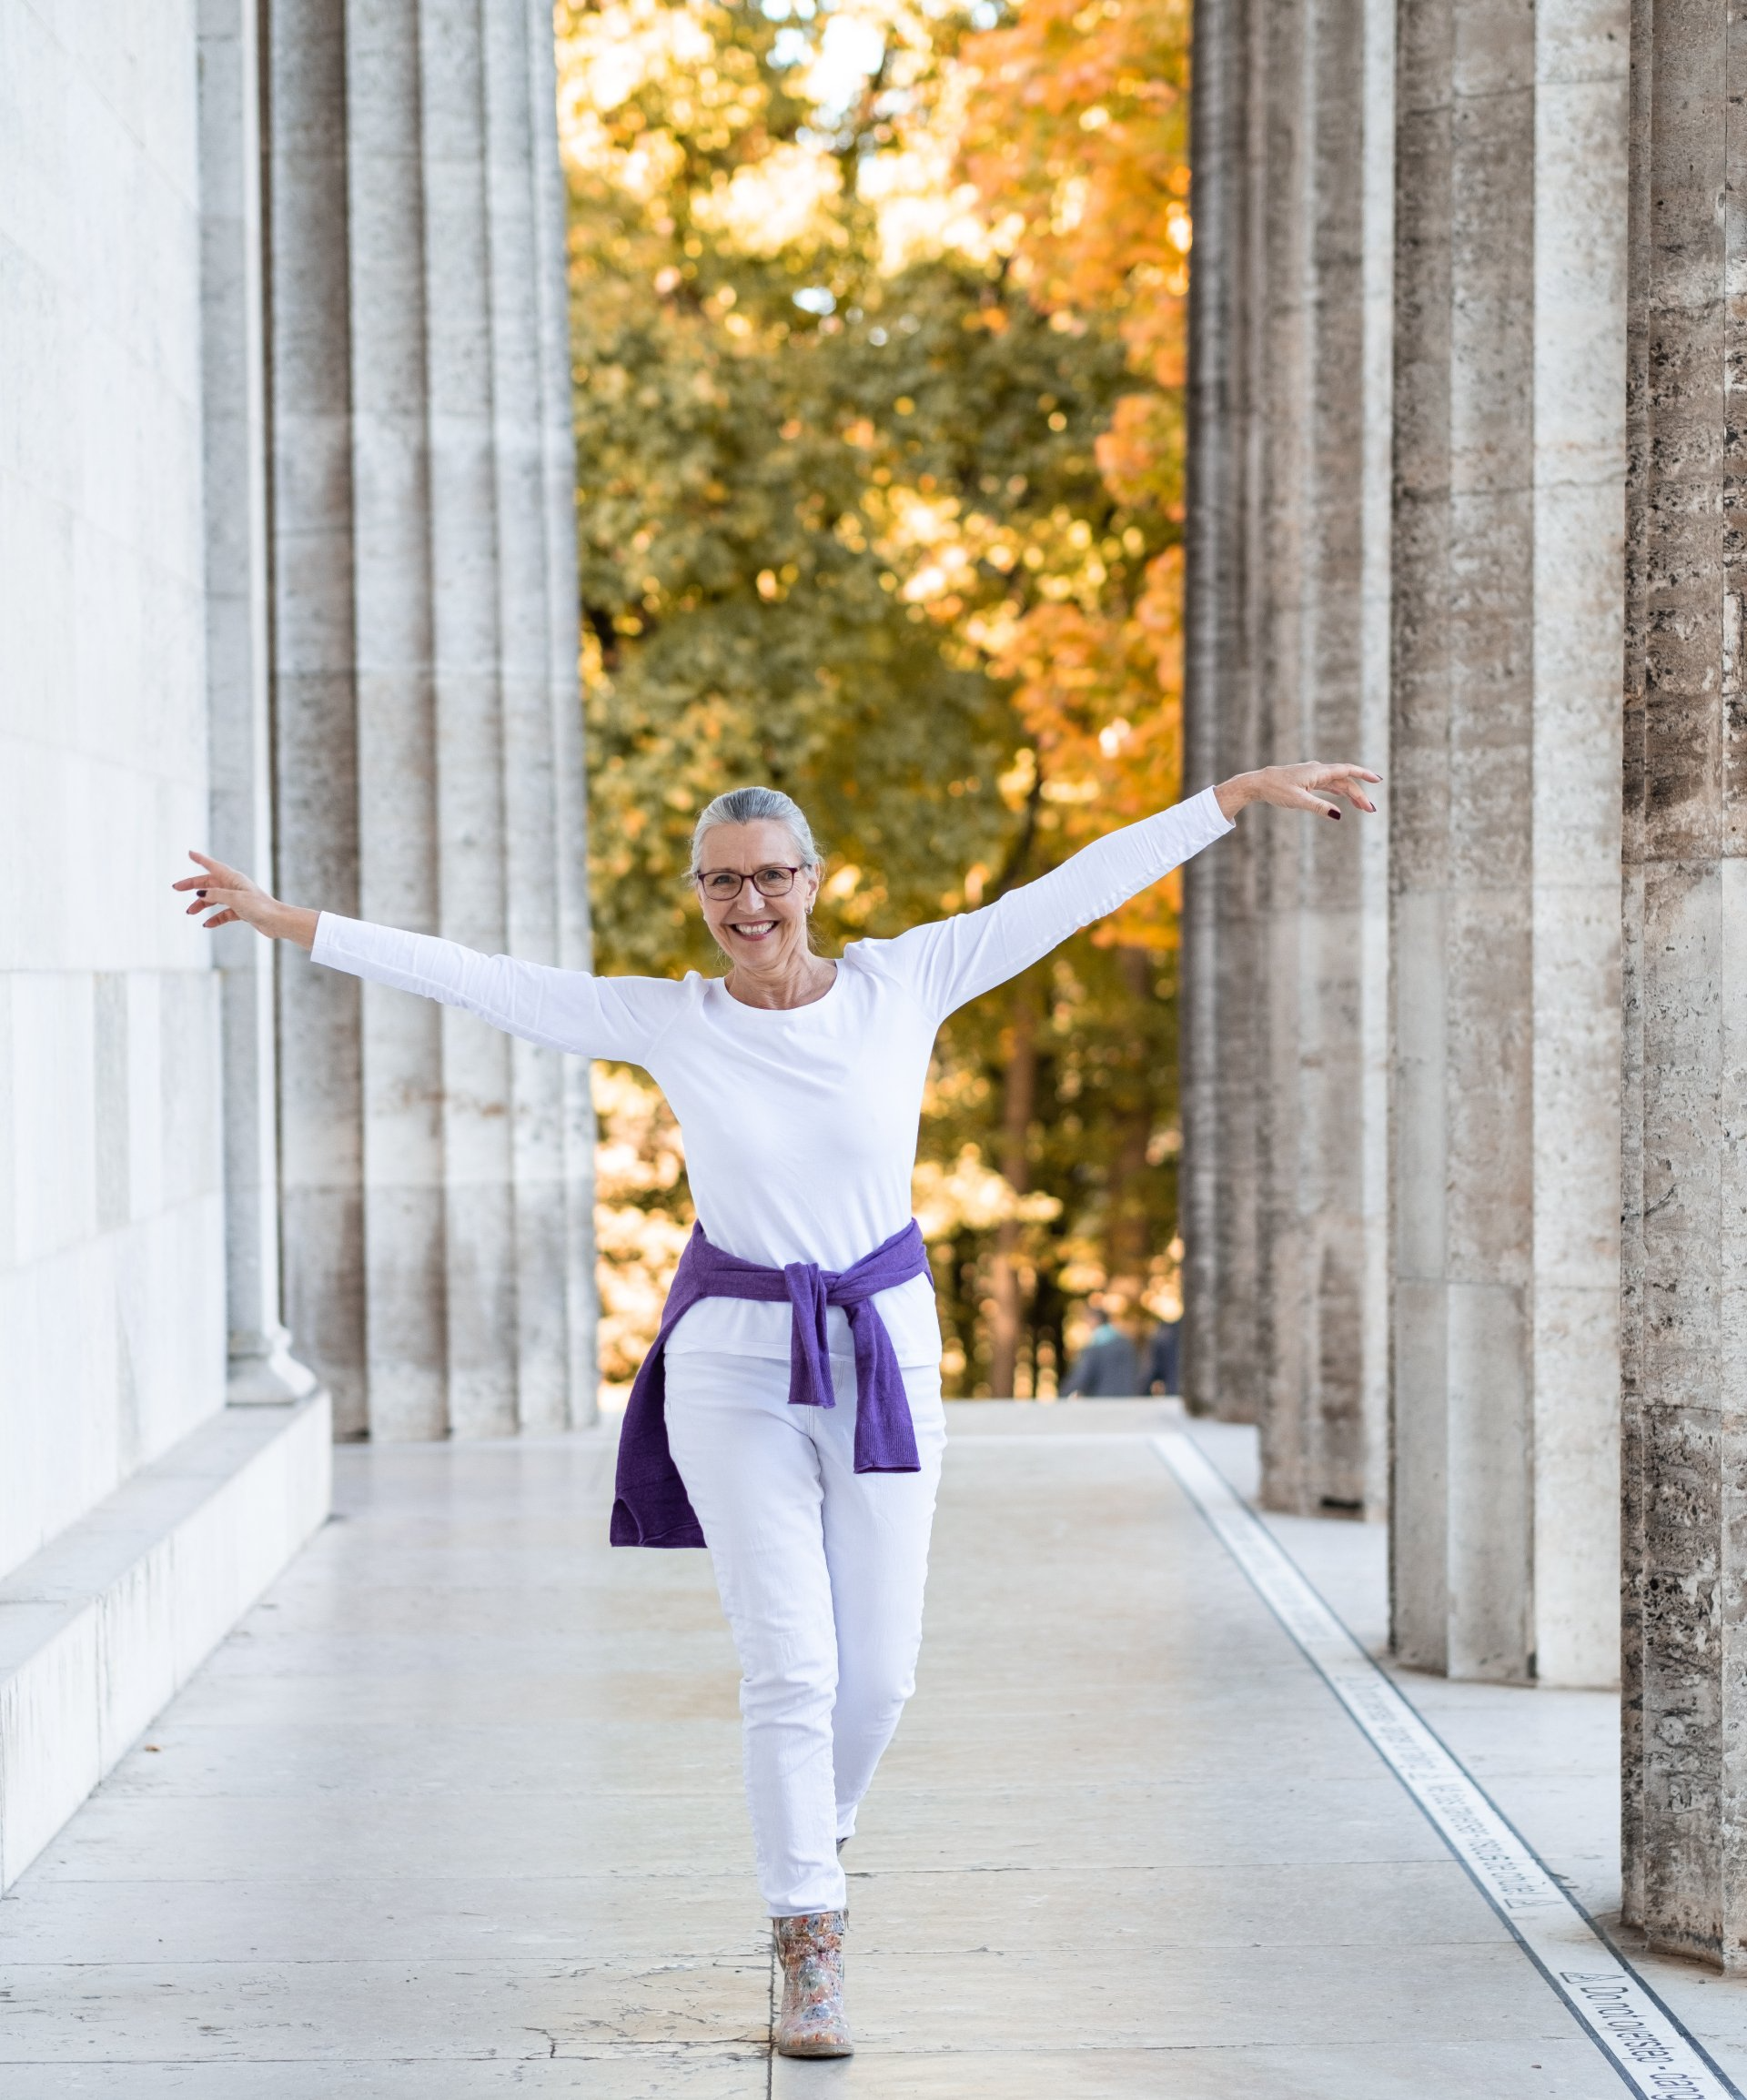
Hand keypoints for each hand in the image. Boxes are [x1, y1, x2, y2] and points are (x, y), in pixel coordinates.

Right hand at [172, 852, 318, 947]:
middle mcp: (234, 887)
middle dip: (192, 886)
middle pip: (209, 883)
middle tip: (176, 888)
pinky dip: (215, 918)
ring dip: (201, 905)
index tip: (189, 853)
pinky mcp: (242, 911)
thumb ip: (216, 895)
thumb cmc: (259, 907)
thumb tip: (201, 895)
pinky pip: (224, 913)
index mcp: (233, 878)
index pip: (213, 866)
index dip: (200, 859)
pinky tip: (207, 925)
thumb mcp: (234, 899)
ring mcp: (238, 899)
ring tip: (190, 912)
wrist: (278, 921)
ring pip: (214, 899)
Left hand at [1213, 762, 1380, 822]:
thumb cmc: (1276, 789)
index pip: (1347, 771)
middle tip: (1370, 810)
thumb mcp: (1298, 801)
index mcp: (1318, 772)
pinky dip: (1339, 793)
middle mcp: (1318, 771)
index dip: (1364, 774)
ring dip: (1351, 795)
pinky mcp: (1308, 781)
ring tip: (1363, 807)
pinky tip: (1346, 800)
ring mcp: (1314, 776)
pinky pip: (1329, 786)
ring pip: (1338, 784)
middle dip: (1359, 794)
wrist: (1258, 783)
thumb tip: (1338, 815)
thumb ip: (1319, 807)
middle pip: (1345, 781)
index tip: (1378, 779)